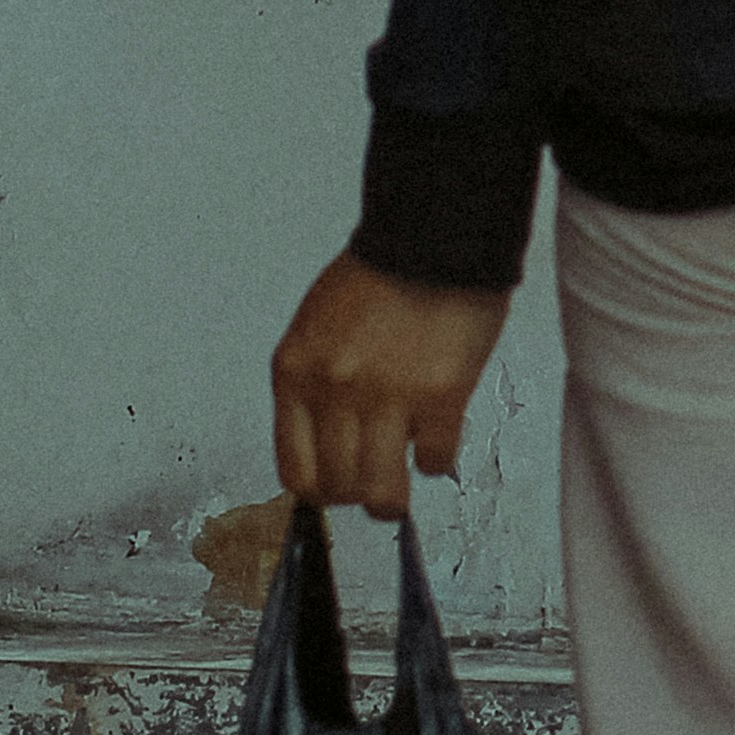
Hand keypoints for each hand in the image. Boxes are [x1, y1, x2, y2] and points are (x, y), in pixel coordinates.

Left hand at [271, 251, 512, 514]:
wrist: (435, 236)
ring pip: (382, 491)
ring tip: (404, 483)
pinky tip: (438, 440)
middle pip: (337, 487)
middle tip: (374, 485)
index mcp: (296, 373)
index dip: (319, 491)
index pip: (294, 471)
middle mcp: (334, 391)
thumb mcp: (317, 327)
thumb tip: (326, 439)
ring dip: (394, 497)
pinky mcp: (440, 396)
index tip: (335, 488)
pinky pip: (434, 459)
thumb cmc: (380, 274)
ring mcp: (387, 397)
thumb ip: (315, 382)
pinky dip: (437, 460)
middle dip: (357, 495)